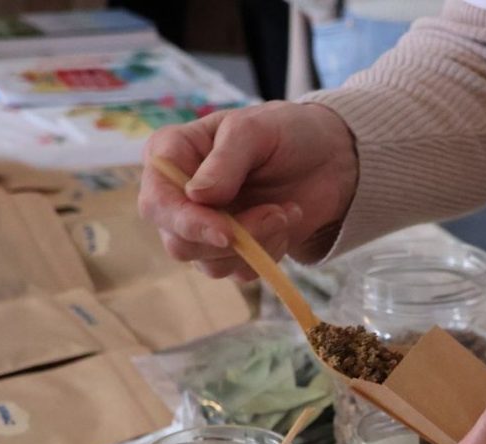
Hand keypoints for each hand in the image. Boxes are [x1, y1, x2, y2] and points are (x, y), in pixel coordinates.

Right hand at [138, 101, 357, 278]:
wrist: (328, 157)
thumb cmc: (284, 132)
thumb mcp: (255, 130)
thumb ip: (226, 161)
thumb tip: (197, 196)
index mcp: (171, 157)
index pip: (157, 203)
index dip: (186, 223)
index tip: (226, 233)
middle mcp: (179, 196)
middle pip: (179, 244)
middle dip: (232, 239)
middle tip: (276, 214)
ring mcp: (205, 226)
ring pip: (211, 264)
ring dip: (257, 244)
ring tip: (285, 211)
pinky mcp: (233, 249)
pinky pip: (241, 272)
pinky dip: (269, 253)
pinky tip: (286, 221)